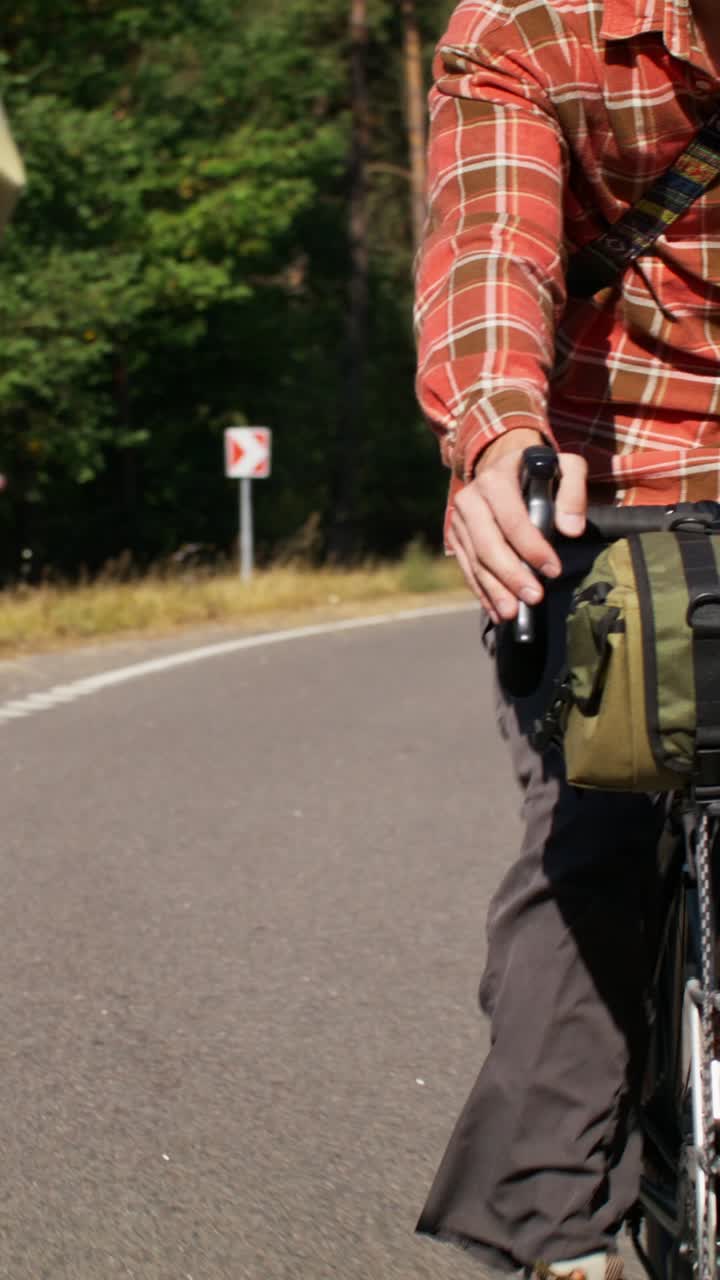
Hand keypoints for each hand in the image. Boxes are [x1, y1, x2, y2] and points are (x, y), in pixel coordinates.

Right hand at [449, 430, 587, 621]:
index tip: (554, 570)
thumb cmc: (541, 471)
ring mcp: (459, 521)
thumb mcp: (566, 467)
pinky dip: (483, 592)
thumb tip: (572, 530)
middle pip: (487, 544)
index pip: (512, 519)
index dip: (532, 547)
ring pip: (476, 561)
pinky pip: (468, 569)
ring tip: (513, 612)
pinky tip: (498, 610)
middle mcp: (470, 499)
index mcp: (495, 479)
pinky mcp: (456, 539)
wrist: (504, 466)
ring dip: (495, 590)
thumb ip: (574, 493)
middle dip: (511, 574)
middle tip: (534, 598)